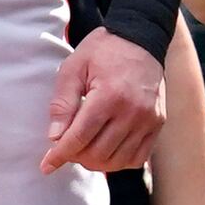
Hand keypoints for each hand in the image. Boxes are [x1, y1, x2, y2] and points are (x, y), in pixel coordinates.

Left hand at [42, 28, 164, 172]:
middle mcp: (133, 112)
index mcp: (109, 96)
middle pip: (98, 153)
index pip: (80, 137)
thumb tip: (55, 137)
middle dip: (76, 156)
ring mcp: (148, 120)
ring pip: (118, 161)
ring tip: (84, 148)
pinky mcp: (158, 124)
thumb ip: (62, 103)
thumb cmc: (103, 51)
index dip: (60, 154)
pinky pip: (138, 158)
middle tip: (66, 147)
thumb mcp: (74, 67)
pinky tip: (106, 149)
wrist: (140, 38)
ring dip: (96, 162)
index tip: (46, 166)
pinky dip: (119, 161)